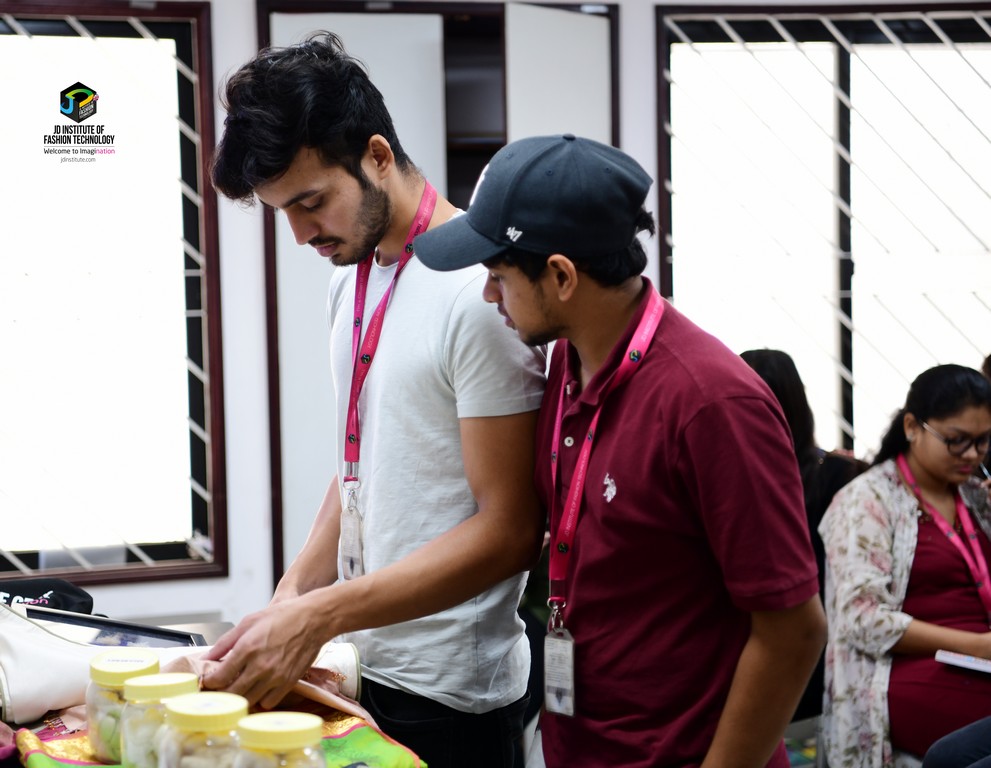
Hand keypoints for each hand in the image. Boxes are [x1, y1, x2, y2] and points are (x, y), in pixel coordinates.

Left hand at [200, 596, 326, 708]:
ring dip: (241, 696)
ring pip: (248, 700)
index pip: (219, 678)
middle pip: (231, 693)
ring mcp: (275, 677)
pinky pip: (268, 702)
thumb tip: (207, 657)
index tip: (209, 680)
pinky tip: (259, 687)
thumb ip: (225, 642)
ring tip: (240, 686)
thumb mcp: (249, 622)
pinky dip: (261, 698)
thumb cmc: (282, 616)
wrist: (313, 619)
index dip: (209, 682)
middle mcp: (260, 666)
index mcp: (247, 648)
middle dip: (222, 692)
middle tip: (221, 686)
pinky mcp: (288, 683)